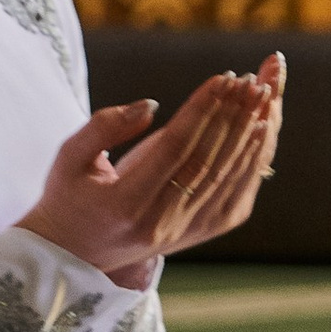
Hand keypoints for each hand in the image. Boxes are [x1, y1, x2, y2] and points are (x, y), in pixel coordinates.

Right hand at [20, 61, 283, 290]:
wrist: (75, 253)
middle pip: (206, 160)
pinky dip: (249, 161)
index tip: (222, 77)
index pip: (174, 147)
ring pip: (223, 176)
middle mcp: (158, 221)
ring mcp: (180, 231)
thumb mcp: (69, 157)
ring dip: (246, 134)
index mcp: (124, 202)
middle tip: (250, 80)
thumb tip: (150, 105)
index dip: (201, 110)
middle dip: (232, 116)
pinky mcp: (195, 233)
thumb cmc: (68, 196)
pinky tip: (260, 131)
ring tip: (262, 96)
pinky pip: (231, 194)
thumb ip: (103, 127)